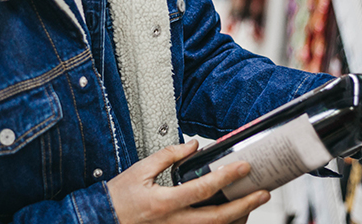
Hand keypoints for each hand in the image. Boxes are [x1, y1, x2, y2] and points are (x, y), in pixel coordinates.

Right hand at [107, 140, 270, 223]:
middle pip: (218, 218)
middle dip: (244, 206)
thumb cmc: (117, 199)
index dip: (226, 177)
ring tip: (250, 206)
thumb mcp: (139, 170)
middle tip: (262, 193)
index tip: (243, 166)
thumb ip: (167, 156)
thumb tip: (192, 146)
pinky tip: (230, 219)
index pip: (203, 188)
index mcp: (164, 203)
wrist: (100, 221)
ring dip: (236, 220)